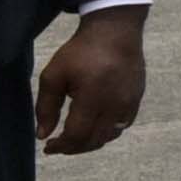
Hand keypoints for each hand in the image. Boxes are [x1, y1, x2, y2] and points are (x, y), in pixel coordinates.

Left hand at [30, 9, 141, 154]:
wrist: (115, 32)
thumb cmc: (81, 52)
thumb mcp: (53, 75)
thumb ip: (46, 107)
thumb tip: (43, 135)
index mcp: (92, 98)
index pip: (77, 135)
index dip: (61, 146)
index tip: (47, 146)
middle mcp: (114, 105)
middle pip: (94, 140)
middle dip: (74, 148)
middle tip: (59, 145)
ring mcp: (129, 103)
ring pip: (110, 135)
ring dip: (91, 142)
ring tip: (76, 138)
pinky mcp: (137, 99)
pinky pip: (122, 125)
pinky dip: (107, 131)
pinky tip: (95, 125)